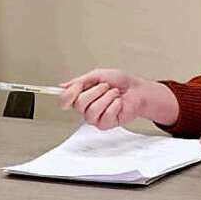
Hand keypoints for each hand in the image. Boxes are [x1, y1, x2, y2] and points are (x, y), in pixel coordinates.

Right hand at [59, 68, 178, 128]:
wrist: (137, 90)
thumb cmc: (120, 82)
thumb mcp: (98, 75)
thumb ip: (80, 81)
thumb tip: (63, 86)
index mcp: (81, 95)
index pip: (65, 100)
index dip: (67, 95)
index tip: (75, 88)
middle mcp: (86, 108)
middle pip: (79, 104)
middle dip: (95, 91)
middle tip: (106, 87)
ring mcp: (95, 118)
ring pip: (91, 110)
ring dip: (106, 98)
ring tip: (114, 94)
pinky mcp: (106, 124)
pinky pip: (105, 115)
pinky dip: (115, 105)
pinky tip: (118, 103)